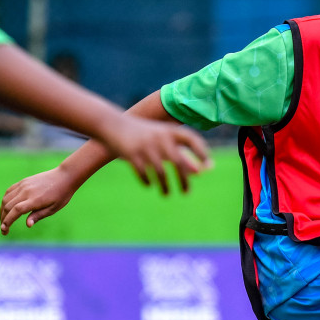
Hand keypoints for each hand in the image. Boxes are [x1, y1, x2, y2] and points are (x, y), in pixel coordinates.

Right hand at [0, 166, 80, 234]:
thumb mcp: (53, 208)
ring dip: (2, 210)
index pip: (16, 211)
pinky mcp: (23, 181)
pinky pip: (9, 191)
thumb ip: (38, 216)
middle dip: (3, 219)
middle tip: (4, 229)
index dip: (8, 221)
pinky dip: (5, 200)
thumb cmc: (61, 194)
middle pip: (8, 206)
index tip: (4, 230)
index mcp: (35, 200)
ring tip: (4, 219)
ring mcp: (23, 185)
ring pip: (6, 199)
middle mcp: (26, 191)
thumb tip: (27, 225)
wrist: (64, 176)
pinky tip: (6, 207)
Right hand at [95, 114, 210, 193]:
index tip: (207, 166)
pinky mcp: (131, 154)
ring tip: (167, 194)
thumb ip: (181, 152)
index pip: (192, 139)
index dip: (201, 151)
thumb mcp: (162, 139)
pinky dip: (147, 181)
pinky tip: (149, 185)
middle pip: (178, 162)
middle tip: (186, 193)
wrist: (112, 125)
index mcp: (170, 131)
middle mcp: (160, 137)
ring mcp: (145, 145)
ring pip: (161, 172)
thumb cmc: (144, 134)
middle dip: (183, 180)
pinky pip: (144, 173)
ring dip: (165, 186)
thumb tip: (201, 173)